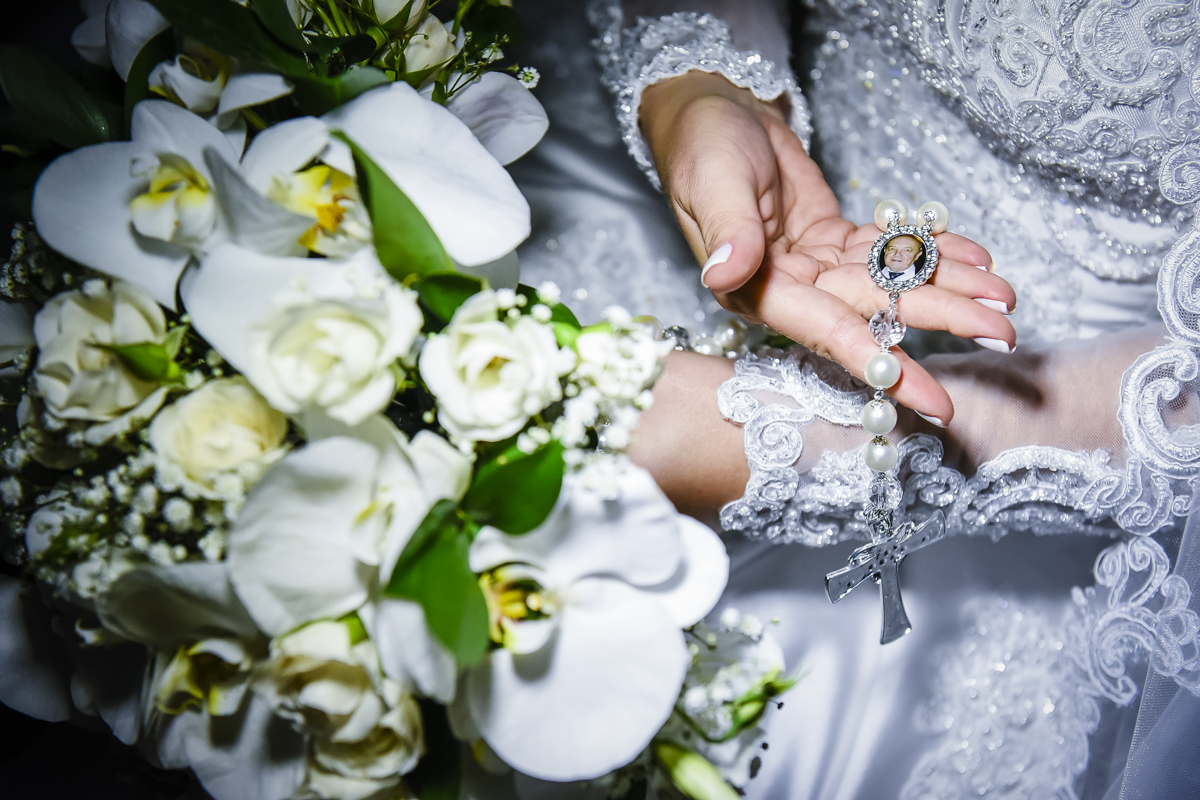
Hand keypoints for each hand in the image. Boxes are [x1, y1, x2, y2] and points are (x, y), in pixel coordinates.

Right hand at [640, 72, 1016, 423]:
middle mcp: (788, 290)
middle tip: (1003, 334)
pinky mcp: (834, 242)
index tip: (926, 396)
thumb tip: (724, 274)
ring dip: (949, 288)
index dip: (874, 361)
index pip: (822, 330)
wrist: (714, 111)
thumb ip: (727, 230)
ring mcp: (815, 268)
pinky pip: (890, 252)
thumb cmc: (703, 144)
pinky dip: (933, 253)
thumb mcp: (713, 180)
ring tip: (1005, 297)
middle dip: (939, 320)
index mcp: (753, 290)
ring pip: (891, 284)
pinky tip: (976, 257)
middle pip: (874, 311)